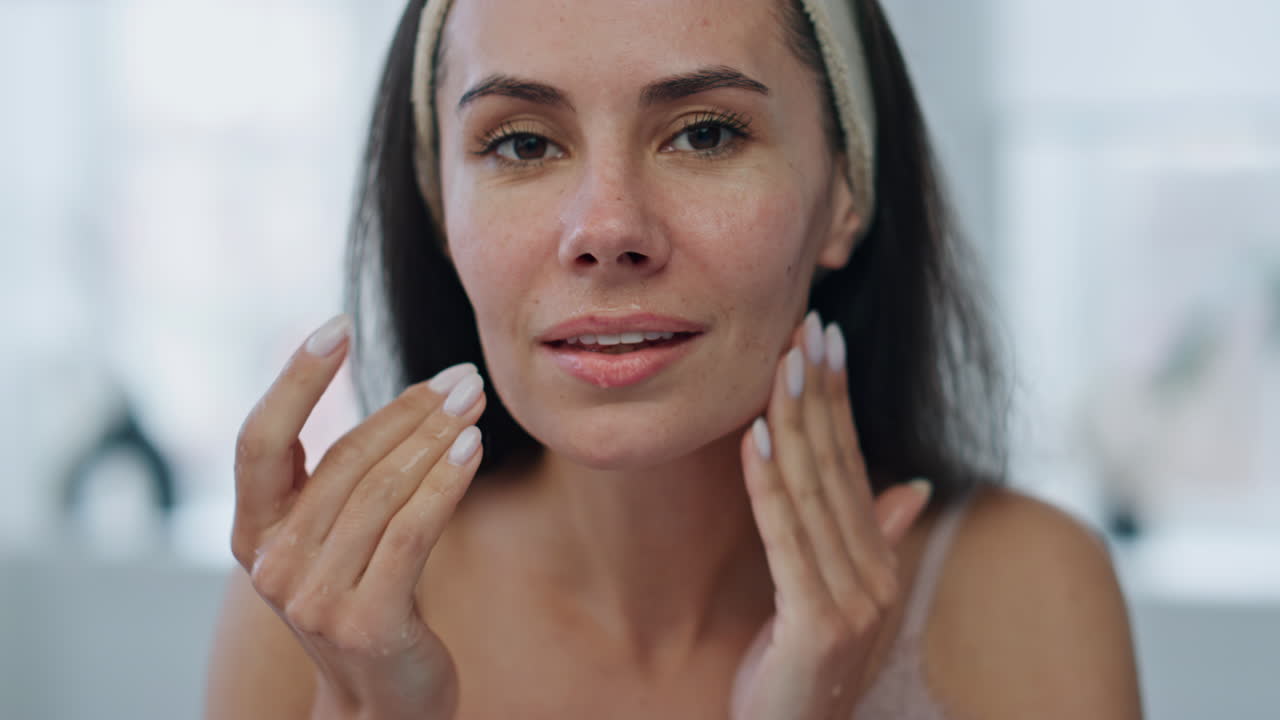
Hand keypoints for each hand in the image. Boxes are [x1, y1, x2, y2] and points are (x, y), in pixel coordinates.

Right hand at [231, 314, 485, 719]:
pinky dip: (445, 482)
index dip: (293, 379)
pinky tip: (472, 447)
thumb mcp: (340, 540)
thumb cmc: (371, 600)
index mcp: (254, 535)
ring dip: (437, 436)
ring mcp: (314, 597)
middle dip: (408, 409)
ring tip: (474, 400)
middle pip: (344, 459)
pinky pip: (413, 529)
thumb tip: (413, 394)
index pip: (260, 439)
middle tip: (461, 375)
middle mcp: (272, 565)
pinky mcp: (367, 620)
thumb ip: (346, 481)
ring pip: (383, 489)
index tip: (333, 324)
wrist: (385, 703)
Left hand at [730, 312, 932, 719]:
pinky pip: (788, 537)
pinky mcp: (819, 624)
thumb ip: (874, 541)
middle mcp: (876, 578)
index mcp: (878, 564)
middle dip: (820, 392)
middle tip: (807, 325)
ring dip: (797, 418)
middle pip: (839, 467)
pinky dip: (770, 481)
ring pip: (816, 492)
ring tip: (782, 360)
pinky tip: (757, 433)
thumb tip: (914, 487)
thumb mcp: (835, 604)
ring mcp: (853, 602)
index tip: (825, 341)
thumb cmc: (801, 676)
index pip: (856, 467)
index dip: (840, 403)